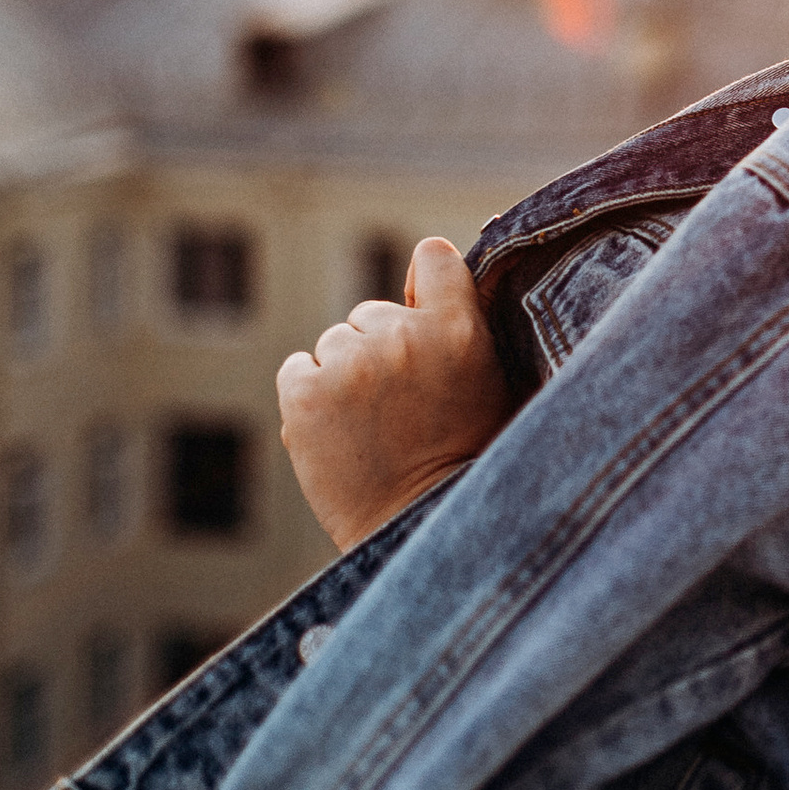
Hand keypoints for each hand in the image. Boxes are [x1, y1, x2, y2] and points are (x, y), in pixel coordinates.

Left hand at [278, 239, 514, 553]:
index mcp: (459, 330)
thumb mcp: (491, 385)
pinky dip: (309, 397)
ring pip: (333, 345)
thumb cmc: (462, 462)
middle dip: (380, 351)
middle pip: (371, 315)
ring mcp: (351, 364)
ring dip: (345, 378)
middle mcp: (403, 336)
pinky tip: (339, 434)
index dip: (427, 282)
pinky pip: (297, 370)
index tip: (426, 308)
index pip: (434, 258)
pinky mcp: (304, 392)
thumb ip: (462, 325)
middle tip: (402, 409)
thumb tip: (425, 261)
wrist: (415, 531)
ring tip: (373, 430)